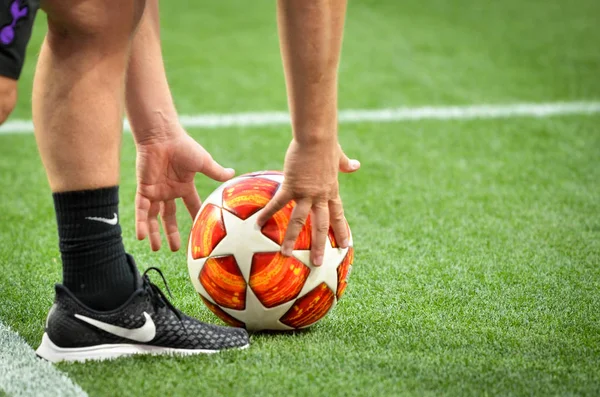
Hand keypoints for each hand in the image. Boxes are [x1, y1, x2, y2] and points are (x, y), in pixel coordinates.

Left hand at [135, 128, 233, 250]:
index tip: (199, 233)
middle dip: (172, 232)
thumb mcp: (203, 162)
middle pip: (169, 216)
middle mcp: (169, 190)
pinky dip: (141, 223)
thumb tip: (233, 173)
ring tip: (156, 248)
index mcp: (184, 185)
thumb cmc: (183, 146)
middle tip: (175, 248)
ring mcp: (156, 191)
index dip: (196, 218)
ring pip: (153, 217)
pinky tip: (141, 236)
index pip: (191, 205)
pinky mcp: (144, 189)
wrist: (162, 136)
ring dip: (154, 232)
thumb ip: (216, 171)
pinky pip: (141, 210)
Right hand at [257, 139, 359, 265]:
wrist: (318, 137)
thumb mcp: (339, 156)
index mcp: (331, 190)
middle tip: (318, 263)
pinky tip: (258, 224)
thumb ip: (346, 164)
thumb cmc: (327, 143)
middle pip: (321, 226)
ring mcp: (307, 193)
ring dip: (291, 239)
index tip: (346, 244)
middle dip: (320, 246)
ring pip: (300, 221)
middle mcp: (321, 196)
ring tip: (285, 254)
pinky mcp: (292, 186)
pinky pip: (278, 204)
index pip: (337, 215)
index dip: (341, 230)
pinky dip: (268, 214)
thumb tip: (356, 165)